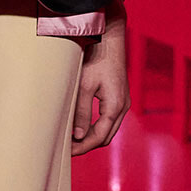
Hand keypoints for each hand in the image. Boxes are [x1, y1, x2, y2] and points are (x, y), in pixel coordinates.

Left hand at [71, 1, 128, 155]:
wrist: (109, 38)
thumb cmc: (96, 59)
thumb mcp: (84, 86)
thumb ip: (81, 112)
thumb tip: (77, 136)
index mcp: (115, 106)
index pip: (99, 137)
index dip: (82, 147)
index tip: (67, 152)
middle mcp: (123, 107)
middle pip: (105, 136)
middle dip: (87, 145)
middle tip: (68, 148)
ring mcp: (123, 101)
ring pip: (108, 129)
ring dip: (92, 136)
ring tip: (72, 138)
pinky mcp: (119, 96)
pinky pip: (109, 119)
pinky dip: (96, 126)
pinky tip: (82, 124)